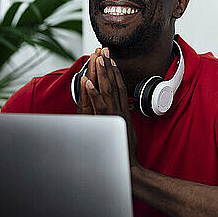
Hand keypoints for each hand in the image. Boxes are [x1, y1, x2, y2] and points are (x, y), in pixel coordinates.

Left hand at [77, 48, 138, 166]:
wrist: (129, 165)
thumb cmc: (127, 150)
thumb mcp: (126, 130)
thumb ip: (122, 119)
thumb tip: (121, 112)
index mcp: (123, 110)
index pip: (120, 86)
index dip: (115, 71)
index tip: (111, 58)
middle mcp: (119, 109)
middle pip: (114, 83)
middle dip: (109, 65)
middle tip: (104, 50)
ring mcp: (113, 115)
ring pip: (107, 90)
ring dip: (102, 73)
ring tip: (98, 58)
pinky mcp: (107, 122)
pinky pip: (98, 105)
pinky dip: (93, 92)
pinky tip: (88, 82)